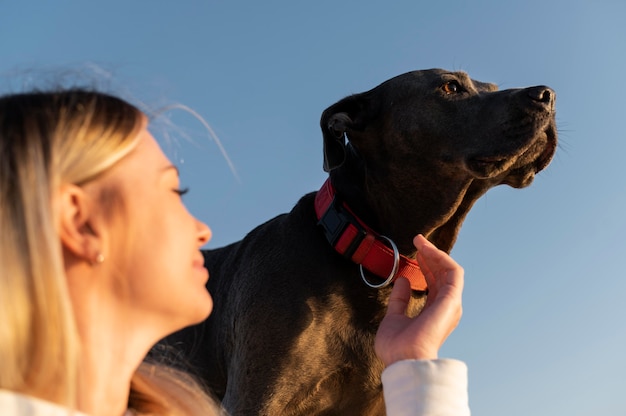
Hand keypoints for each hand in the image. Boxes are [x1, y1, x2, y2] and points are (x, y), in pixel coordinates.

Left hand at [375, 234, 463, 365]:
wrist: (403, 360)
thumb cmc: (397, 348)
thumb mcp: (393, 317)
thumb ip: (399, 300)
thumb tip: (403, 280)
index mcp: (433, 314)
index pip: (433, 284)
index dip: (425, 267)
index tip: (414, 253)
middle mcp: (444, 309)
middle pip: (441, 275)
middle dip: (430, 256)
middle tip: (417, 240)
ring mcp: (450, 304)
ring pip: (448, 270)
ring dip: (435, 253)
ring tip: (420, 241)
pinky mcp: (451, 299)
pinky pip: (453, 272)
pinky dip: (441, 258)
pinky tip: (427, 250)